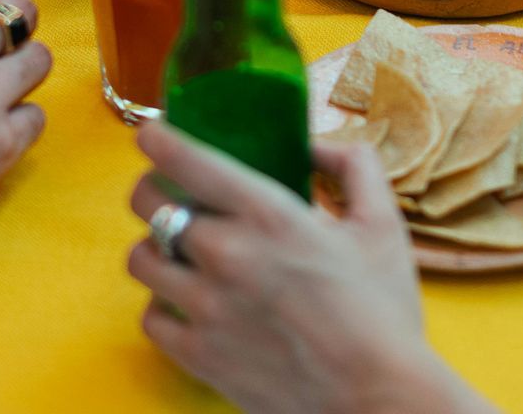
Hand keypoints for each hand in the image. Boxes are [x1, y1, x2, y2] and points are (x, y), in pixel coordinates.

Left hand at [127, 124, 481, 413]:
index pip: (187, 159)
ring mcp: (205, 308)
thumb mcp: (383, 224)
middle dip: (151, 191)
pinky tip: (186, 302)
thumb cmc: (383, 313)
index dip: (157, 139)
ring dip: (155, 248)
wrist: (377, 401)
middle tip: (166, 194)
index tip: (151, 134)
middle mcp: (226, 253)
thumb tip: (316, 146)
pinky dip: (162, 305)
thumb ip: (354, 167)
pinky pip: (149, 318)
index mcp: (268, 214)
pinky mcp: (197, 355)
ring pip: (140, 259)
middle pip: (148, 204)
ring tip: (177, 252)